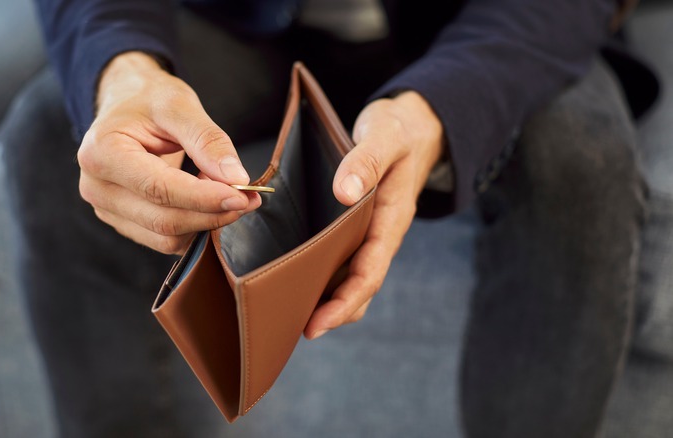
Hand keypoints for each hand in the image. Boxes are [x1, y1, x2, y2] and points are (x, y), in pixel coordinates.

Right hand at [77, 52, 260, 254]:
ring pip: (166, 238)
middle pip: (163, 220)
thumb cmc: (148, 100)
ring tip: (229, 193)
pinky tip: (208, 202)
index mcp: (102, 153)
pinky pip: (164, 240)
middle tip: (248, 198)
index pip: (159, 189)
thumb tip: (236, 178)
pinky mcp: (123, 222)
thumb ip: (208, 140)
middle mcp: (97, 187)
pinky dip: (194, 227)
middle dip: (211, 214)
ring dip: (206, 222)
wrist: (126, 103)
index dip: (203, 198)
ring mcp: (107, 209)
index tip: (241, 195)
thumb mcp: (180, 105)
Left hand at [304, 91, 444, 338]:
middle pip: (361, 285)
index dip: (346, 302)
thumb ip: (366, 162)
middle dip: (334, 311)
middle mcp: (381, 232)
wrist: (412, 126)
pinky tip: (298, 278)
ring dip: (328, 298)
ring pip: (351, 276)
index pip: (371, 272)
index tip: (319, 322)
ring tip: (293, 314)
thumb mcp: (385, 137)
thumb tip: (344, 194)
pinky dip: (324, 274)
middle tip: (296, 328)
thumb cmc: (399, 131)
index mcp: (392, 218)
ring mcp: (370, 231)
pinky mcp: (358, 225)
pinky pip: (343, 258)